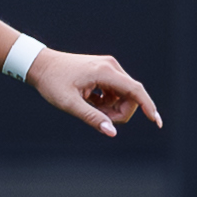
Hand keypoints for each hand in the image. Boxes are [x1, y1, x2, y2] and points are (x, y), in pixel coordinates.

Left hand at [28, 51, 161, 139]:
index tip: (156, 122)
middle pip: (131, 96)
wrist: (40, 65)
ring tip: (88, 107)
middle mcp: (111, 66)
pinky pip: (116, 91)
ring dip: (111, 108)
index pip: (135, 91)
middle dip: (119, 112)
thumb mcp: (69, 104)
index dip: (148, 107)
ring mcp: (108, 67)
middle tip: (97, 118)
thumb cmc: (52, 83)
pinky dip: (107, 101)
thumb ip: (92, 118)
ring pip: (123, 95)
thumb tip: (112, 132)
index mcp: (105, 72)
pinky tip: (90, 101)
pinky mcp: (105, 70)